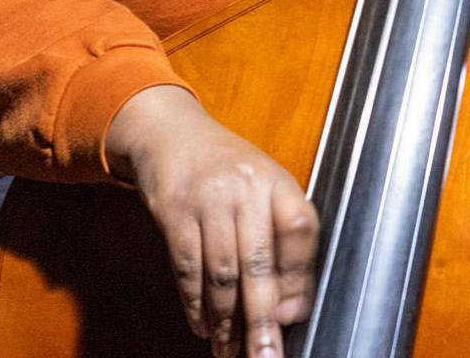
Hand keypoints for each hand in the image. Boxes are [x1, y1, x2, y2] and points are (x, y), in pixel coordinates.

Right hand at [105, 85, 317, 357]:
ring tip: (232, 351)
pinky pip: (187, 268)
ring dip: (227, 321)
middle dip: (263, 317)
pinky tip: (204, 326)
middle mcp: (245, 188)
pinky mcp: (173, 213)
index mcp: (276, 180)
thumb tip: (293, 306)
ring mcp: (207, 200)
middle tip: (266, 353)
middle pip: (258, 262)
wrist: (170, 133)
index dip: (298, 276)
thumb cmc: (226, 168)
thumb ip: (282, 238)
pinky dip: (195, 304)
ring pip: (221, 273)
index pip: (299, 229)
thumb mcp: (264, 187)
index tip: (294, 315)